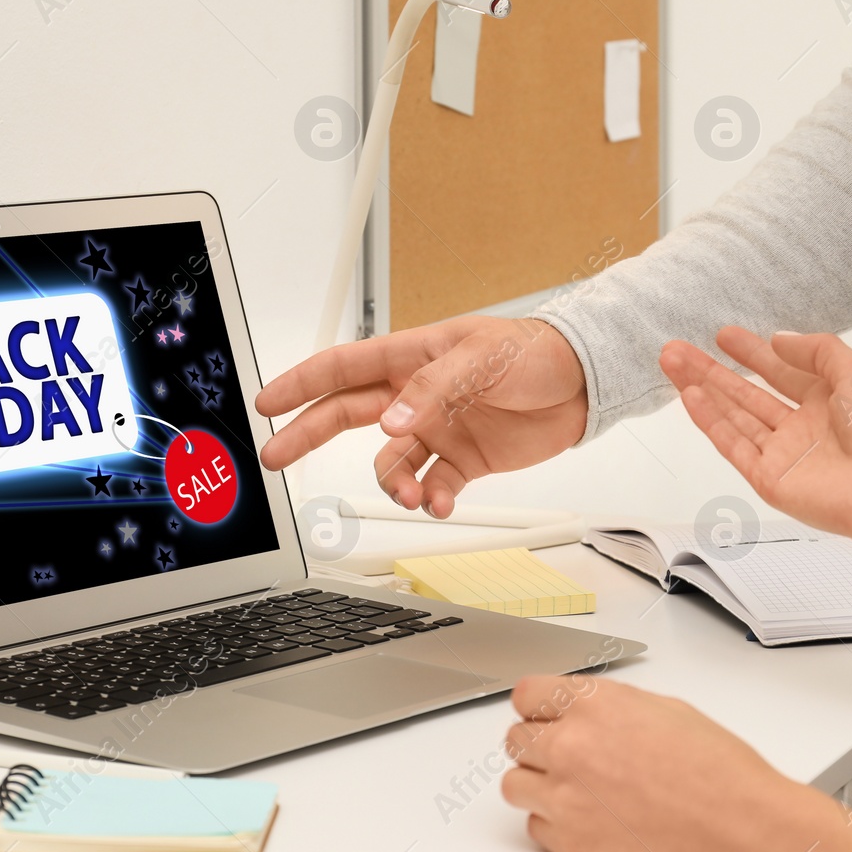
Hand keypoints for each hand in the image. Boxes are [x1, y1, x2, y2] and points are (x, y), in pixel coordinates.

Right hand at [254, 316, 585, 517]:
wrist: (583, 381)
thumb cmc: (535, 350)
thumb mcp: (481, 356)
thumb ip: (434, 388)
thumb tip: (392, 421)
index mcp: (411, 357)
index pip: (343, 368)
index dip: (301, 384)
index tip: (268, 402)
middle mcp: (416, 396)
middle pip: (346, 416)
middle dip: (307, 435)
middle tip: (276, 457)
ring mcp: (437, 429)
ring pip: (391, 464)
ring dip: (393, 484)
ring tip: (411, 495)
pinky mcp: (463, 460)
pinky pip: (431, 485)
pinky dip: (431, 499)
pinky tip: (440, 502)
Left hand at [501, 676, 851, 851]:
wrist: (743, 833)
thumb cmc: (721, 776)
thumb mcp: (668, 711)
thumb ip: (613, 707)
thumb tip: (591, 712)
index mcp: (596, 705)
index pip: (527, 694)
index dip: (538, 705)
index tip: (542, 713)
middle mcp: (572, 747)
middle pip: (516, 739)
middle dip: (539, 744)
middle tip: (566, 754)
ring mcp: (567, 799)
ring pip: (515, 785)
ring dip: (540, 785)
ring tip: (575, 789)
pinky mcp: (571, 845)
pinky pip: (537, 828)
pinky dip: (556, 826)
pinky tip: (589, 819)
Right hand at [658, 327, 851, 550]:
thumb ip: (817, 350)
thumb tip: (779, 339)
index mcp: (828, 402)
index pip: (780, 372)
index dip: (752, 353)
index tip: (724, 335)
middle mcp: (802, 428)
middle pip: (747, 394)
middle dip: (712, 370)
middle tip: (678, 349)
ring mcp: (782, 454)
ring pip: (733, 416)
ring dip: (701, 389)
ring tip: (672, 363)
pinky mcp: (768, 479)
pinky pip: (732, 445)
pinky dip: (710, 420)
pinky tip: (689, 396)